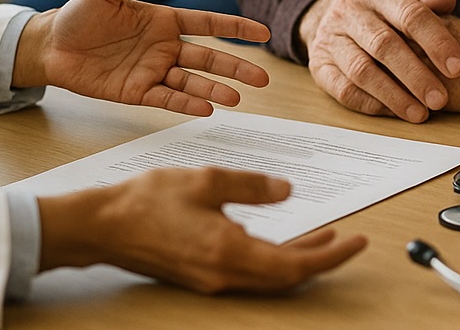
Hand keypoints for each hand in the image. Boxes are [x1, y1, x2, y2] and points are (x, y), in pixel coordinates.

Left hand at [14, 0, 270, 115]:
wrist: (50, 46)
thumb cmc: (80, 15)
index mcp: (164, 20)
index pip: (209, 23)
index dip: (236, 27)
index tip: (263, 32)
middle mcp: (164, 47)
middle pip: (208, 58)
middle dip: (236, 67)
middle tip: (263, 79)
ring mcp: (152, 71)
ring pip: (192, 81)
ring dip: (215, 89)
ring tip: (237, 98)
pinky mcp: (136, 92)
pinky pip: (166, 98)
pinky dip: (186, 103)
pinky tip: (206, 108)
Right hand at [39, 167, 366, 291]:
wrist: (102, 226)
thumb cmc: (147, 201)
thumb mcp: (208, 180)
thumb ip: (252, 186)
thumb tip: (286, 191)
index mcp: (229, 252)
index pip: (295, 265)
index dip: (331, 256)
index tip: (357, 242)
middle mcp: (223, 275)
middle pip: (286, 277)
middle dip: (321, 259)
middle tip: (347, 240)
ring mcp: (211, 279)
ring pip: (268, 277)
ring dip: (297, 258)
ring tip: (321, 236)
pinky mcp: (201, 275)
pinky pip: (249, 273)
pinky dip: (272, 257)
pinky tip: (277, 237)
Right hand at [299, 0, 459, 121]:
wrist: (333, 15)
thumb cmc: (383, 11)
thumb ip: (429, 0)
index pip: (410, 14)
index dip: (437, 42)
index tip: (458, 68)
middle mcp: (349, 11)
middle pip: (384, 45)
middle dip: (416, 75)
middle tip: (440, 99)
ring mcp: (330, 39)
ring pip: (362, 71)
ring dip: (394, 95)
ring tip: (421, 113)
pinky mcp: (319, 67)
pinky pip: (344, 90)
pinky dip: (372, 104)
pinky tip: (395, 112)